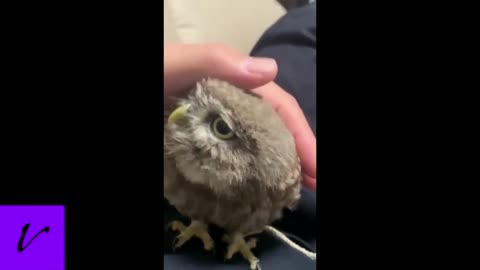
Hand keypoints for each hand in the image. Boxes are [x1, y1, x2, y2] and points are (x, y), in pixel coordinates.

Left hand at [164, 43, 315, 189]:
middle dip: (296, 154)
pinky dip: (248, 171)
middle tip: (313, 184)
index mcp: (232, 81)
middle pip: (272, 127)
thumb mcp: (174, 64)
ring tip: (291, 190)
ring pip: (255, 143)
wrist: (123, 92)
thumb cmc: (154, 75)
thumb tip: (270, 72)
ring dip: (277, 165)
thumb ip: (213, 62)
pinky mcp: (201, 139)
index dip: (301, 135)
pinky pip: (232, 155)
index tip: (316, 166)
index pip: (277, 107)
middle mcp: (230, 101)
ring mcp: (216, 123)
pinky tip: (256, 186)